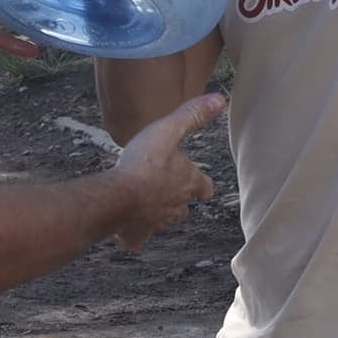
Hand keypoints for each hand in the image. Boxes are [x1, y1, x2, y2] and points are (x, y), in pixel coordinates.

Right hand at [98, 90, 221, 249]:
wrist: (117, 196)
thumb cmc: (143, 163)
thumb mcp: (168, 130)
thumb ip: (192, 115)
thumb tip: (220, 99)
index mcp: (187, 183)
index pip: (205, 187)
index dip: (202, 185)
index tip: (202, 186)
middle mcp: (176, 206)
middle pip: (184, 208)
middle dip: (179, 201)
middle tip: (168, 191)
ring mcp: (156, 223)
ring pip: (162, 222)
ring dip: (157, 214)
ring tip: (145, 204)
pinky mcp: (136, 235)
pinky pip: (137, 238)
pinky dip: (133, 234)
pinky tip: (125, 228)